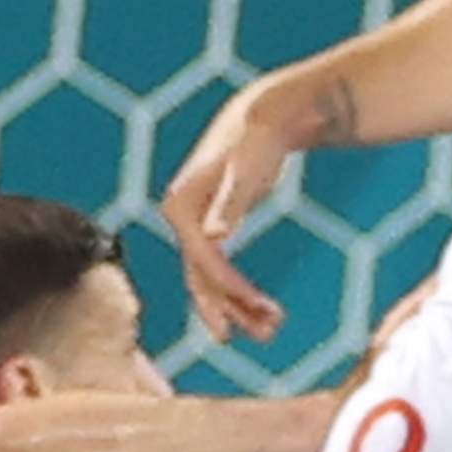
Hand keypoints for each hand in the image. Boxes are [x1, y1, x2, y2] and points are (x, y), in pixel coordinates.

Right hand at [160, 74, 315, 345]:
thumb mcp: (248, 169)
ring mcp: (194, 225)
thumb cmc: (257, 140)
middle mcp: (179, 220)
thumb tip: (214, 237)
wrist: (262, 116)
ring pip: (209, 280)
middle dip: (233, 309)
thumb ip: (231, 203)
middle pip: (201, 277)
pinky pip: (218, 271)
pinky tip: (261, 310)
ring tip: (271, 330)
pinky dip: (239, 292)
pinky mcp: (210, 228)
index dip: (231, 290)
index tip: (264, 311)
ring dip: (237, 307)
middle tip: (268, 334)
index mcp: (180, 207)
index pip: (202, 261)